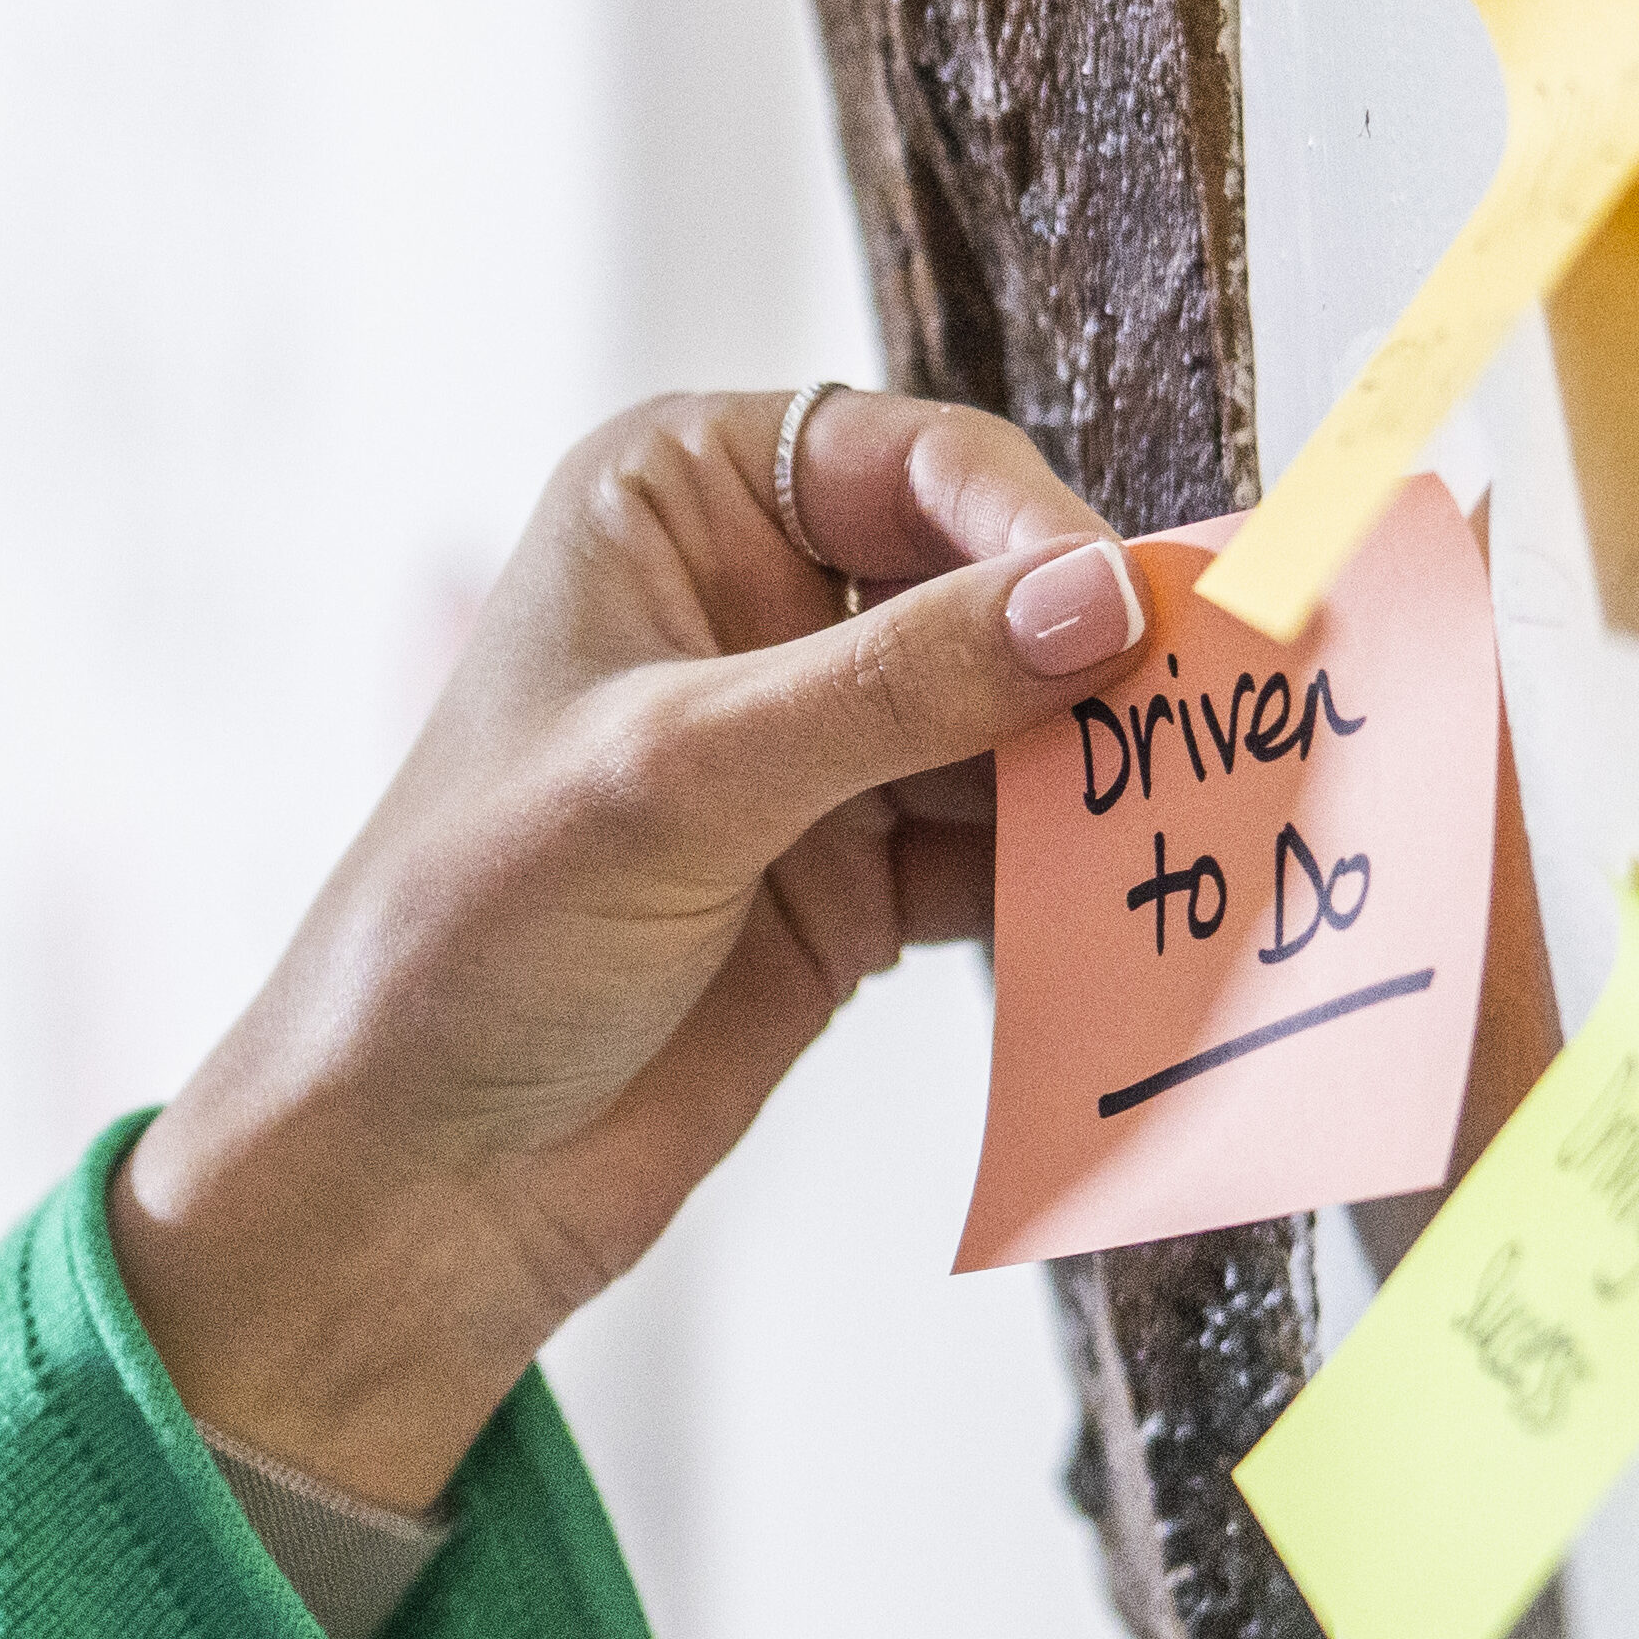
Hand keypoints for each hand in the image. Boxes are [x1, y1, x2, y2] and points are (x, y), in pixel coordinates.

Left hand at [115, 388, 1132, 1505]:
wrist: (415, 1176)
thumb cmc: (467, 935)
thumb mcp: (681, 777)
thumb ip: (899, 684)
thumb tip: (1101, 599)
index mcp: (678, 501)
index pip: (914, 462)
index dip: (1033, 530)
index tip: (1131, 616)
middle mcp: (759, 597)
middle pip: (995, 586)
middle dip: (1097, 656)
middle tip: (1223, 717)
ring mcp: (819, 745)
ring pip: (1019, 722)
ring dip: (1103, 775)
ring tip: (1205, 816)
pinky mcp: (861, 879)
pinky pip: (1008, 848)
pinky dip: (1074, 877)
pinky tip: (1143, 902)